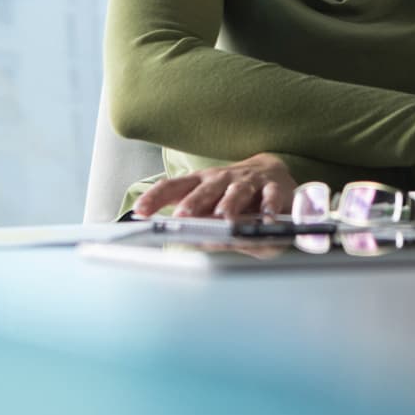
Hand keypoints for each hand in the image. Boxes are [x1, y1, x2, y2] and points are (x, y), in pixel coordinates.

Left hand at [132, 153, 297, 218]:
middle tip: (184, 216)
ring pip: (237, 192)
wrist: (273, 171)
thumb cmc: (236, 194)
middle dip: (194, 203)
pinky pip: (270, 197)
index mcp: (202, 184)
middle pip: (206, 189)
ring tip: (224, 218)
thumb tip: (195, 242)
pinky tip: (266, 219)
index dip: (156, 197)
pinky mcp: (273, 187)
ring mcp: (248, 182)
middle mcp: (222, 179)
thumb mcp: (213, 205)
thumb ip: (203, 225)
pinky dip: (268, 207)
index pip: (174, 187)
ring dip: (229, 204)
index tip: (140, 210)